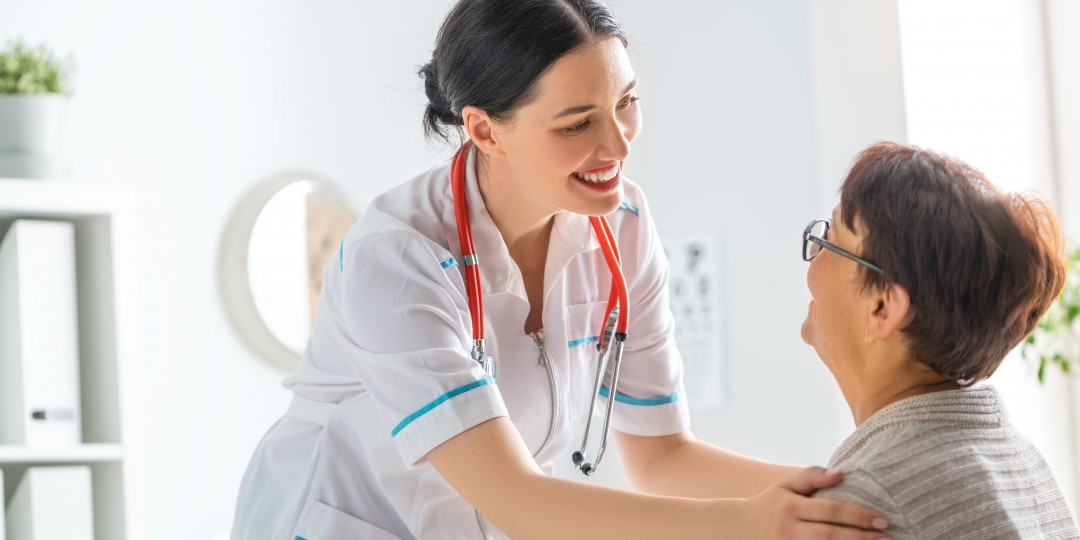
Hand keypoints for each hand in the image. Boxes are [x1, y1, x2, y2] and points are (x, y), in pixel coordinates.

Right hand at [735, 466, 889, 538]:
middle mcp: (789, 530)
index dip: (858, 515)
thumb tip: (840, 473)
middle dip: (861, 537)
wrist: (736, 528)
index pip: (830, 510)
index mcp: (791, 507)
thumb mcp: (784, 486)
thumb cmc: (768, 504)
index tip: (882, 519)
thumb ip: (811, 477)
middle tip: (888, 537)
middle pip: (831, 536)